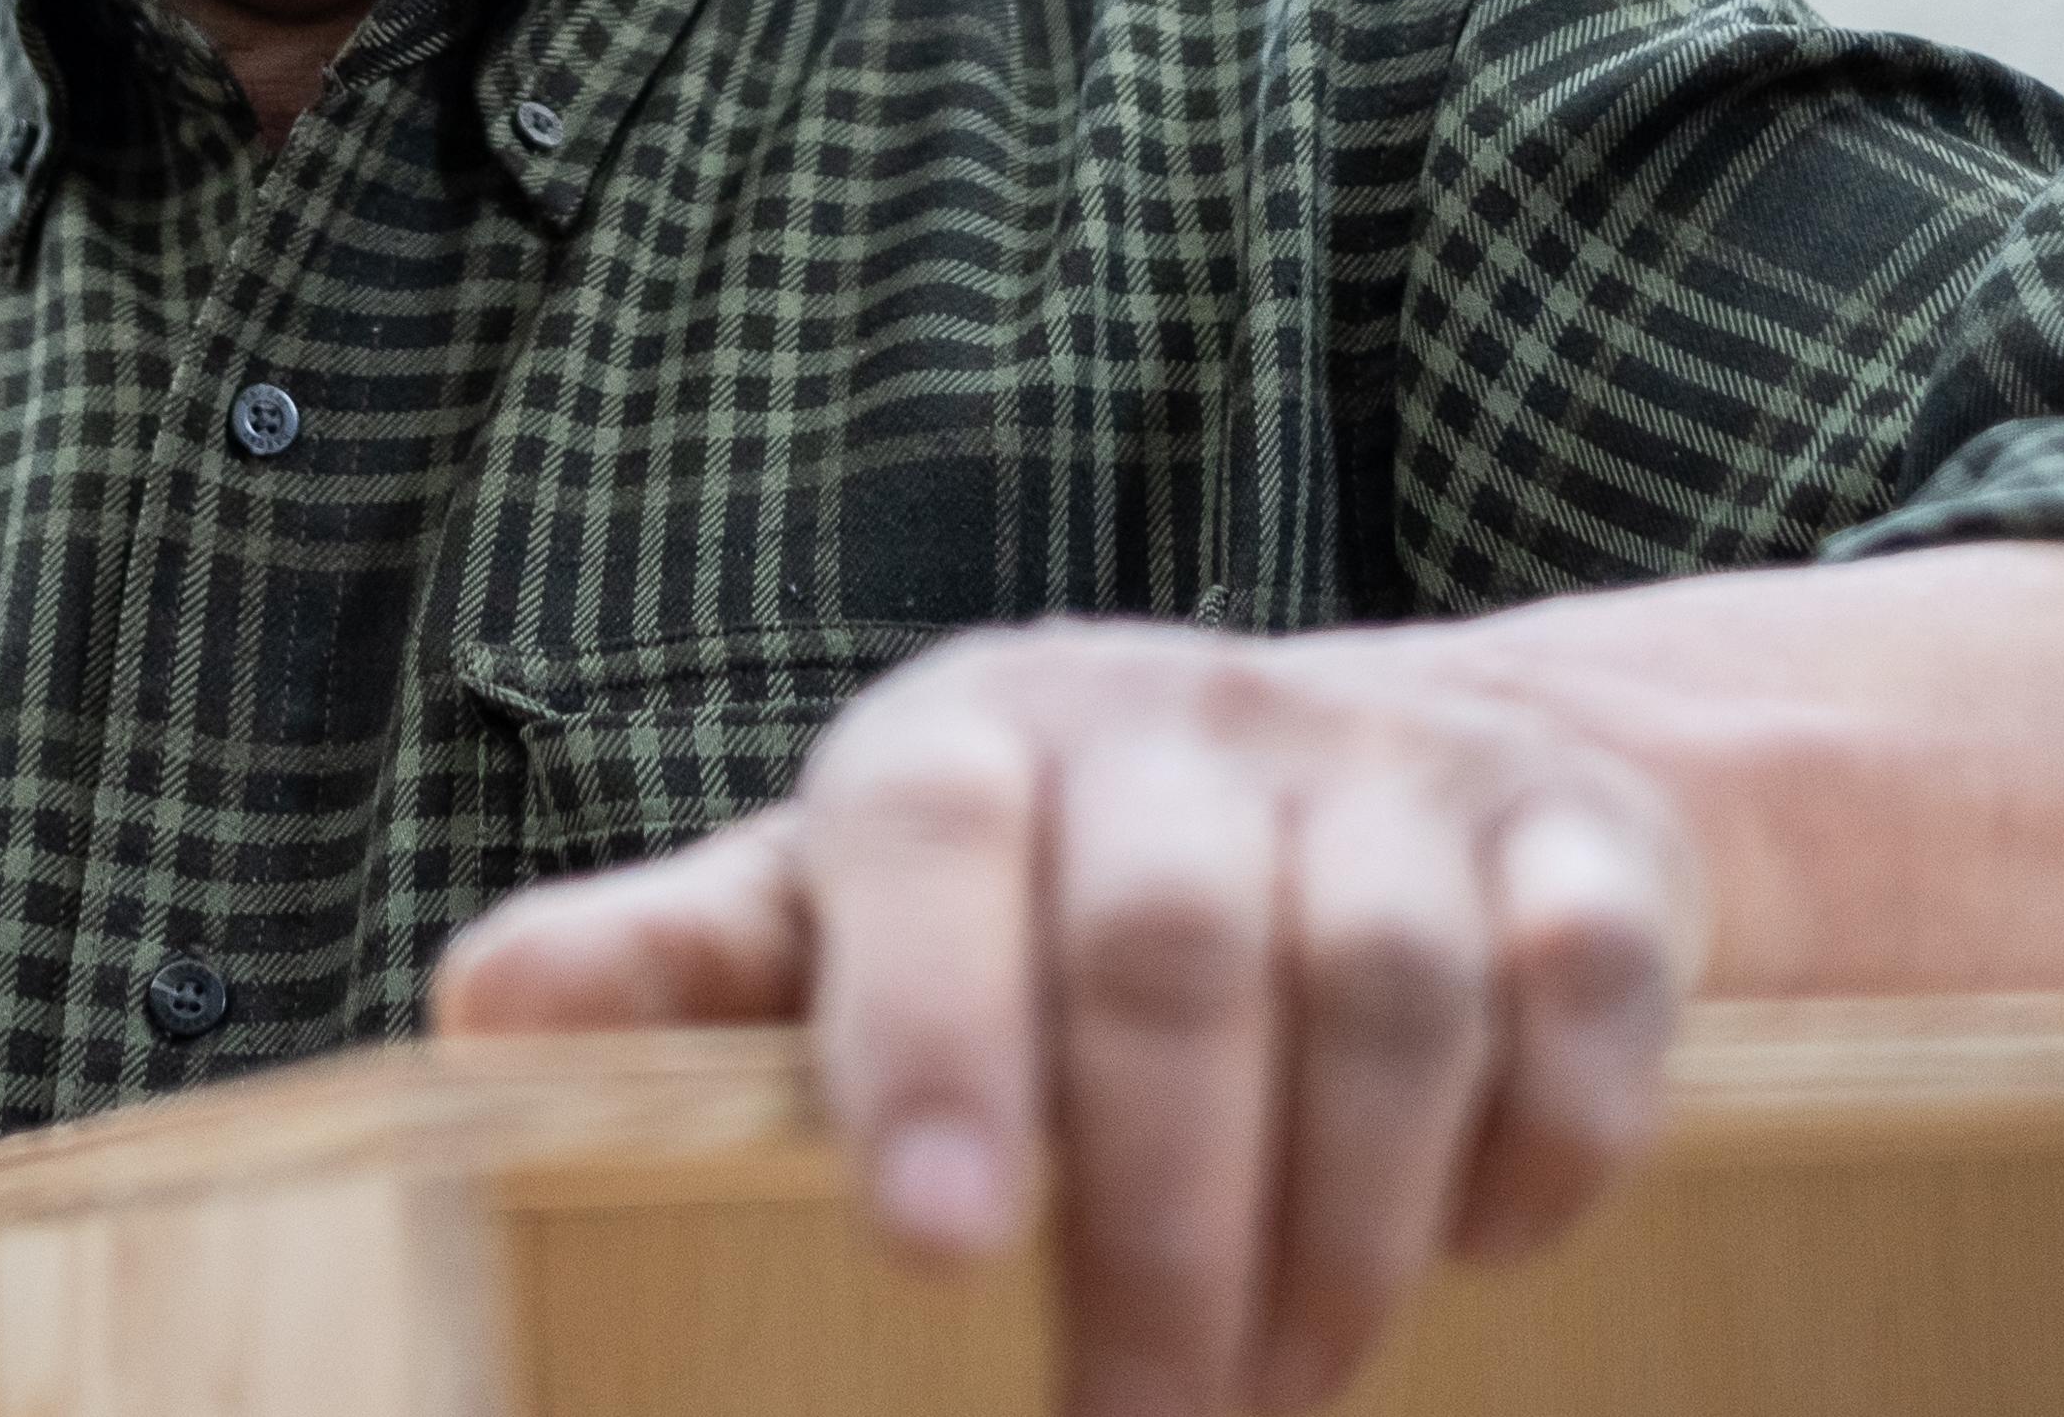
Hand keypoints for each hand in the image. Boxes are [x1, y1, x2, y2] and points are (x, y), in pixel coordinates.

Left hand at [429, 620, 1708, 1416]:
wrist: (1367, 764)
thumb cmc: (1036, 884)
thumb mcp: (845, 903)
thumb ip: (684, 970)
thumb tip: (479, 1020)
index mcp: (964, 738)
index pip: (931, 842)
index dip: (930, 1032)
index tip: (930, 1248)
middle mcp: (1171, 714)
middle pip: (1169, 952)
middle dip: (1158, 1227)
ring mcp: (1387, 763)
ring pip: (1381, 981)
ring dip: (1339, 1228)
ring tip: (1283, 1391)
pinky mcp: (1573, 836)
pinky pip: (1584, 985)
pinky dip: (1544, 1145)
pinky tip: (1478, 1250)